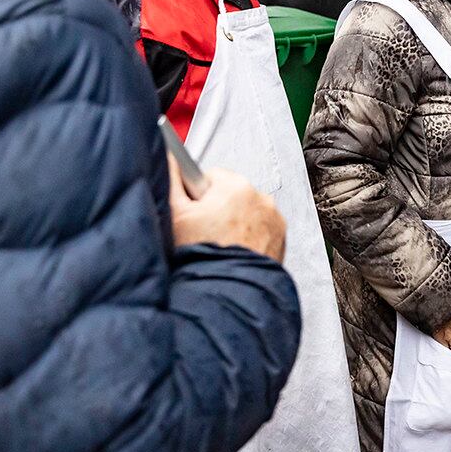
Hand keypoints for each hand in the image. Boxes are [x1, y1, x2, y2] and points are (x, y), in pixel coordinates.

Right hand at [167, 156, 286, 262]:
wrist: (228, 291)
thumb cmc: (203, 254)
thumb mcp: (176, 214)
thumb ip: (172, 180)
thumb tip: (170, 160)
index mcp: (235, 186)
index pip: (210, 176)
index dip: (196, 195)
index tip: (193, 212)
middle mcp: (260, 198)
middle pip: (230, 194)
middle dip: (217, 209)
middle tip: (203, 232)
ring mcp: (273, 219)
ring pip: (246, 213)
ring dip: (235, 223)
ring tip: (219, 244)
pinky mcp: (280, 239)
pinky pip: (261, 230)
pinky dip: (250, 238)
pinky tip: (234, 251)